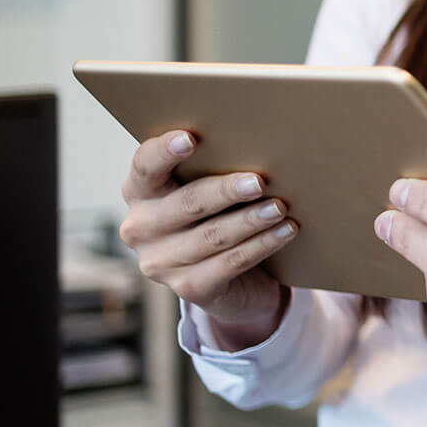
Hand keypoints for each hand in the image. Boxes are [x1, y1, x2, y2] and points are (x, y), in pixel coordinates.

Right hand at [118, 131, 294, 348]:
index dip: (165, 151)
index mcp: (140, 192)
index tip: (191, 138)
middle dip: (225, 191)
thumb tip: (259, 142)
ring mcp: (161, 262)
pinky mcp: (188, 288)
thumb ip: (215, 167)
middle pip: (186, 203)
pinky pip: (230, 263)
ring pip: (212, 236)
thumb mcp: (208, 188)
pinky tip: (286, 230)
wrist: (231, 277)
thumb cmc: (220, 213)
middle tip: (259, 181)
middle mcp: (141, 227)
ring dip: (251, 220)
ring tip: (281, 207)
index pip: (145, 166)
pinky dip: (262, 244)